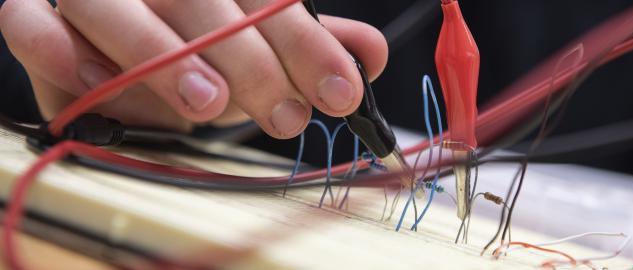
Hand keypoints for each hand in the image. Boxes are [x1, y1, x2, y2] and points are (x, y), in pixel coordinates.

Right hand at [0, 0, 387, 137]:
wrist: (102, 47)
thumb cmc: (186, 48)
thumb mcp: (250, 49)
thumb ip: (303, 45)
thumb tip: (366, 56)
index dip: (306, 43)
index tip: (342, 90)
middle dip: (251, 60)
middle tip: (286, 111)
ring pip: (113, 3)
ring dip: (163, 54)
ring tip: (210, 103)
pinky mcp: (30, 12)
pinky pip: (28, 24)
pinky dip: (61, 51)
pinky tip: (101, 85)